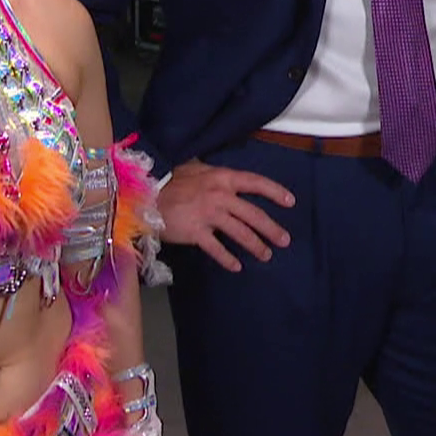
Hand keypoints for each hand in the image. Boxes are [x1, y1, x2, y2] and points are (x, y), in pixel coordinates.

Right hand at [158, 158, 294, 270]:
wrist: (145, 194)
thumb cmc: (171, 179)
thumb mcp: (196, 168)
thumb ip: (214, 174)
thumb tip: (227, 176)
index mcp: (223, 178)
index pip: (256, 183)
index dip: (275, 192)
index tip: (290, 202)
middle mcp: (220, 196)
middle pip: (253, 214)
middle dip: (271, 228)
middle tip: (284, 240)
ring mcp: (208, 214)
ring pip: (240, 232)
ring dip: (255, 245)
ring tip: (266, 255)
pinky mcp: (196, 232)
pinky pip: (216, 248)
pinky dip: (227, 258)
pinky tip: (236, 266)